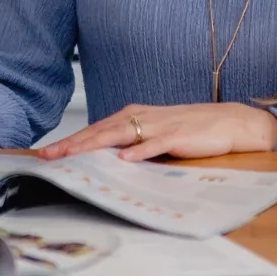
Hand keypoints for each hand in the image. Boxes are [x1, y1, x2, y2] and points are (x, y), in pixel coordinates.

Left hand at [38, 102, 276, 162]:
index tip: (47, 153)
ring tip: (72, 155)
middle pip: (101, 130)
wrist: (229, 122)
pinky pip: (155, 144)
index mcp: (135, 115)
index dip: (71, 140)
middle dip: (72, 143)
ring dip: (94, 144)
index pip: (96, 129)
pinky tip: (125, 159)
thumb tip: (104, 158)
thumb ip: (132, 142)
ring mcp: (160, 125)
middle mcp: (143, 117)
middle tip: (47, 156)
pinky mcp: (178, 136)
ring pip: (120, 134)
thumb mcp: (155, 134)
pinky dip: (140, 151)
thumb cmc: (192, 130)